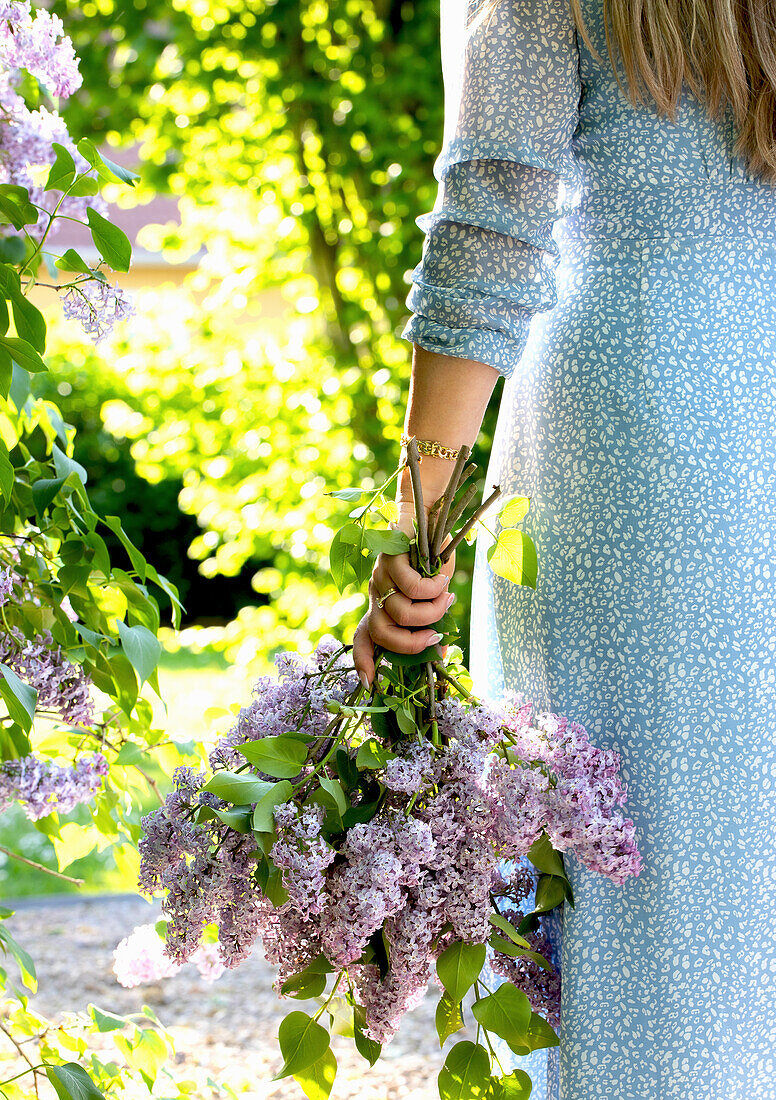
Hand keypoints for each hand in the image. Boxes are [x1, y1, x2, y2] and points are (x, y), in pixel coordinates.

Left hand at [352, 503, 455, 688]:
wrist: (428, 516)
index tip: (370, 684)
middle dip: (412, 644)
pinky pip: (411, 586)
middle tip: (437, 638)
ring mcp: (379, 576)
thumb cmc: (432, 562)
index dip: (364, 663)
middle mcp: (375, 594)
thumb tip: (441, 654)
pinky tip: (442, 581)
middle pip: (382, 634)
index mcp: (382, 607)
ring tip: (446, 599)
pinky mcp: (389, 557)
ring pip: (401, 612)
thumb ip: (433, 622)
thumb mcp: (434, 598)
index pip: (363, 640)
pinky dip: (432, 590)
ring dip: (431, 612)